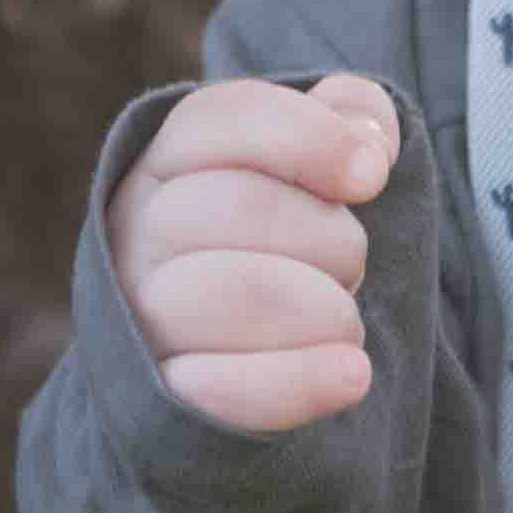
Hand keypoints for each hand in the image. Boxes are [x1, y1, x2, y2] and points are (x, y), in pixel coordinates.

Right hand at [117, 73, 403, 433]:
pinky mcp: (164, 396)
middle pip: (240, 206)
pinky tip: (352, 374)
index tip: (373, 176)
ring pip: (236, 293)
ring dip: (325, 308)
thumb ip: (350, 116)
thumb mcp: (312, 163)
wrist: (233, 353)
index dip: (310, 138)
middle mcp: (139, 229)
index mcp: (170, 160)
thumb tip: (368, 139)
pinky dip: (302, 381)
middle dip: (331, 238)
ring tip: (343, 322)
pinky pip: (224, 389)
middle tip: (351, 266)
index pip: (225, 118)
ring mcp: (142, 315)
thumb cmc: (284, 241)